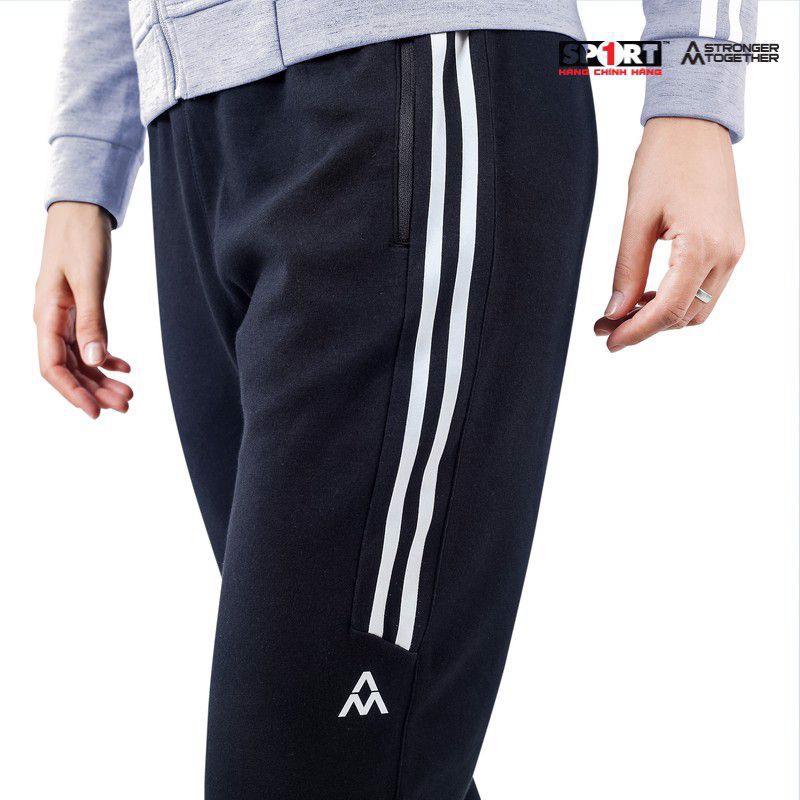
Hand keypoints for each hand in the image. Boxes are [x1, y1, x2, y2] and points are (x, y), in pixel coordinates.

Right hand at [34, 202, 132, 417]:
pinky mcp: (79, 309)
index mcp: (46, 315)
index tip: (96, 412)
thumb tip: (96, 360)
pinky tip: (125, 367)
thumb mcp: (89, 280)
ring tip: (130, 393)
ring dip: (103, 378)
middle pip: (70, 368)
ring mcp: (64, 316)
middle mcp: (51, 320)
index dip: (73, 393)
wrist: (81, 210)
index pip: (53, 367)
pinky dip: (107, 357)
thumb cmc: (81, 239)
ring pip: (82, 358)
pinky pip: (89, 343)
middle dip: (96, 390)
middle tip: (127, 405)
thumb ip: (92, 320)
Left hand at [595, 117, 744, 350]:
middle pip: (685, 317)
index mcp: (702, 246)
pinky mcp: (731, 245)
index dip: (636, 332)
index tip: (610, 341)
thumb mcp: (635, 218)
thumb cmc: (665, 161)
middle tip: (607, 325)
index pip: (668, 310)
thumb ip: (627, 271)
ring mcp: (733, 250)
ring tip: (623, 311)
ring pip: (697, 308)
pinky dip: (676, 299)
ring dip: (661, 316)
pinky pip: (704, 289)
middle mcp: (726, 253)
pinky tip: (647, 293)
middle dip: (646, 327)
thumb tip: (615, 312)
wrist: (695, 125)